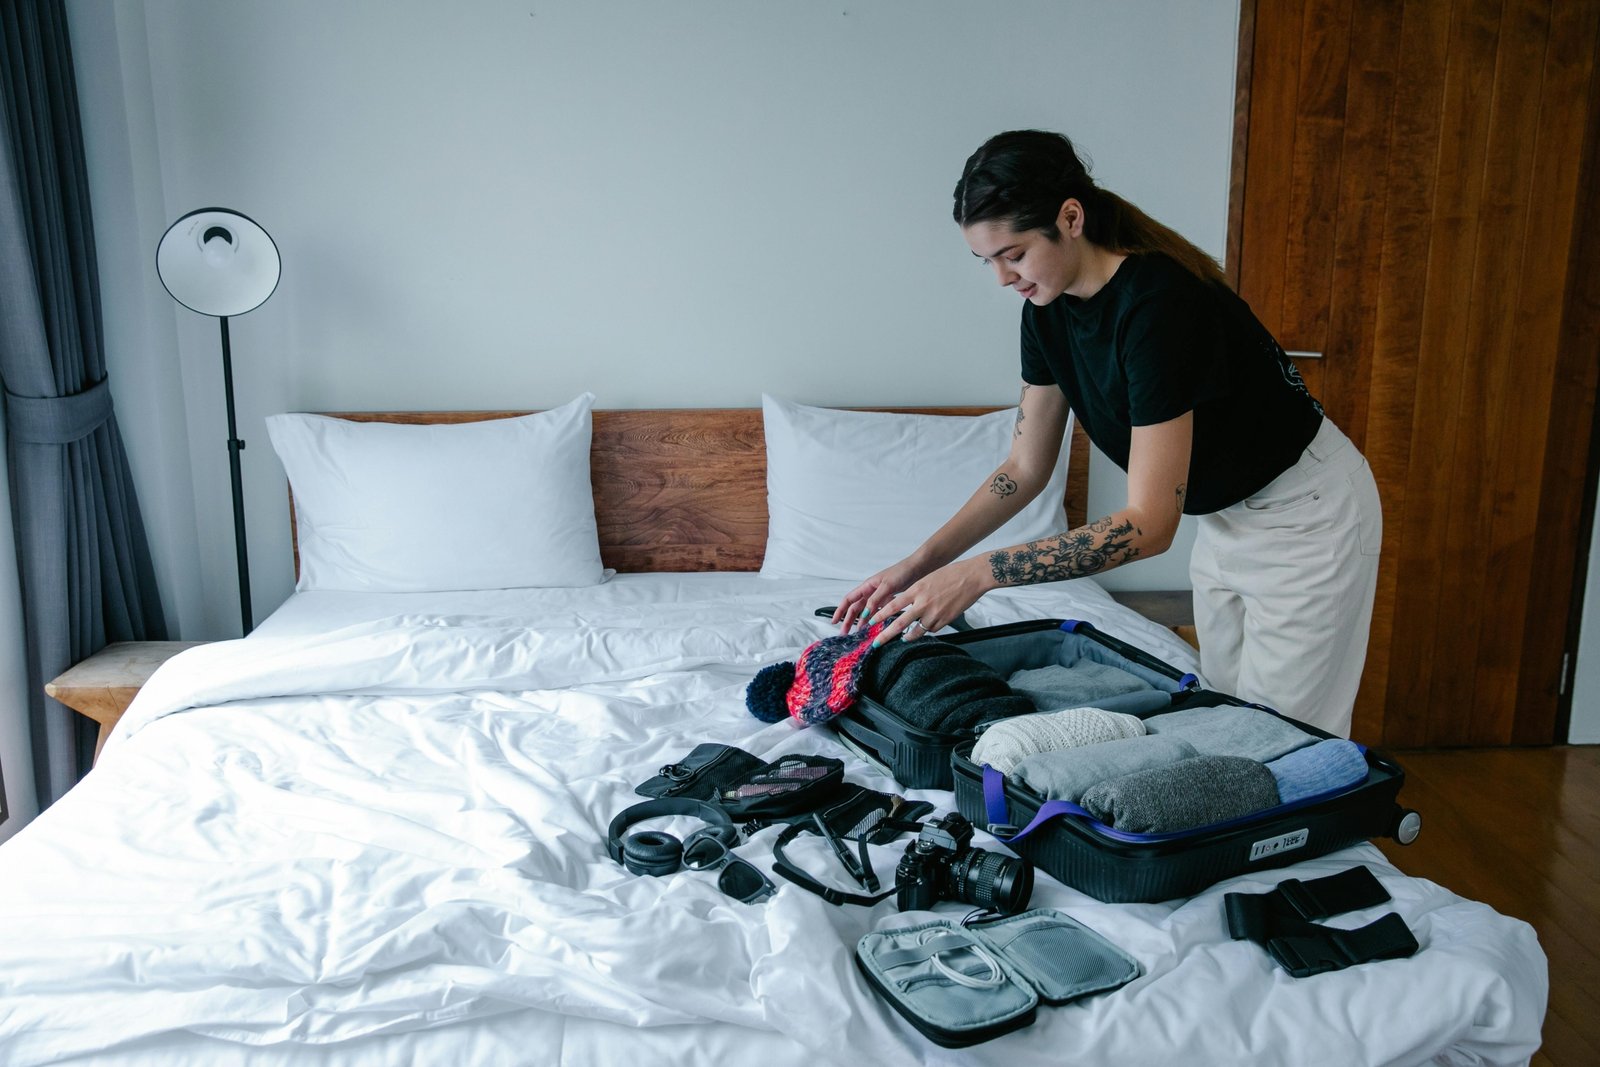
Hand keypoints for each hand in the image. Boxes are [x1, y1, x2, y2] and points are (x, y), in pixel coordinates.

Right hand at [832, 557, 929, 631]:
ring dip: (861, 622)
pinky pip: (878, 612)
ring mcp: (879, 596)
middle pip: (855, 608)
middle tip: (845, 634)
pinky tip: (874, 628)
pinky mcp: (889, 600)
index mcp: (867, 586)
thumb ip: (875, 599)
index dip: (840, 610)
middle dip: (848, 620)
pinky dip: (874, 620)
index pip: (849, 599)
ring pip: (866, 611)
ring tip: (859, 634)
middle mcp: (871, 591)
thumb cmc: (901, 572)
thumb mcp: (887, 586)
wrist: (918, 568)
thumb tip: (863, 614)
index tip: (834, 621)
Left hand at [862, 558, 992, 644]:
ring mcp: (934, 614)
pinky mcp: (944, 621)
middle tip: (876, 643)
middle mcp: (922, 603)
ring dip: (906, 637)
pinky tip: (926, 627)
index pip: (893, 606)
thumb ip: (915, 593)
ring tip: (901, 640)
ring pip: (915, 632)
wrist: (972, 578)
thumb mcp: (927, 580)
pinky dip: (927, 630)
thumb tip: (907, 605)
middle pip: (899, 623)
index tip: (871, 622)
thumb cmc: (951, 575)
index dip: (880, 615)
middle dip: (885, 635)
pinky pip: (931, 629)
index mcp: (916, 590)